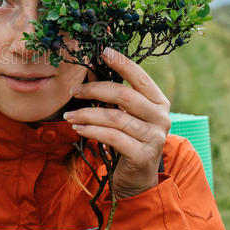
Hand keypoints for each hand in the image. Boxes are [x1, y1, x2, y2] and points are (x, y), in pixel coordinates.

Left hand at [63, 47, 170, 197]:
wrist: (137, 177)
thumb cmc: (128, 139)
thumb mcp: (126, 114)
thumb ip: (114, 95)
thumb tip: (91, 69)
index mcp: (159, 101)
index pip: (140, 77)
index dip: (122, 63)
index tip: (103, 52)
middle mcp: (160, 117)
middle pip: (124, 95)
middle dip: (95, 90)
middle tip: (74, 91)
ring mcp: (154, 137)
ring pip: (115, 117)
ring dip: (87, 114)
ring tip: (69, 116)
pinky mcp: (142, 155)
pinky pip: (112, 137)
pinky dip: (92, 131)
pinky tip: (78, 129)